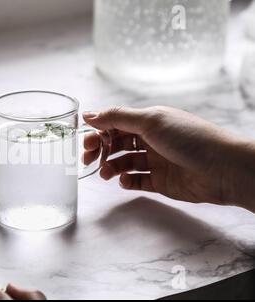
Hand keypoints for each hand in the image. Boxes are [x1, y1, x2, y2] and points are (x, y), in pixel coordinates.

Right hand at [83, 106, 254, 211]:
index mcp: (149, 121)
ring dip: (110, 166)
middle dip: (100, 149)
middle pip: (117, 143)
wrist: (223, 169)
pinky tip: (123, 181)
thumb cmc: (189, 138)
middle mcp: (151, 139)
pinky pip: (136, 181)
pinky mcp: (160, 181)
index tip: (84, 140)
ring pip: (124, 163)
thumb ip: (117, 118)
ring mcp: (155, 161)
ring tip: (105, 173)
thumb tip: (88, 114)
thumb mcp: (150, 121)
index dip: (99, 131)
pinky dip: (126, 181)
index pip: (116, 124)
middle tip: (88, 158)